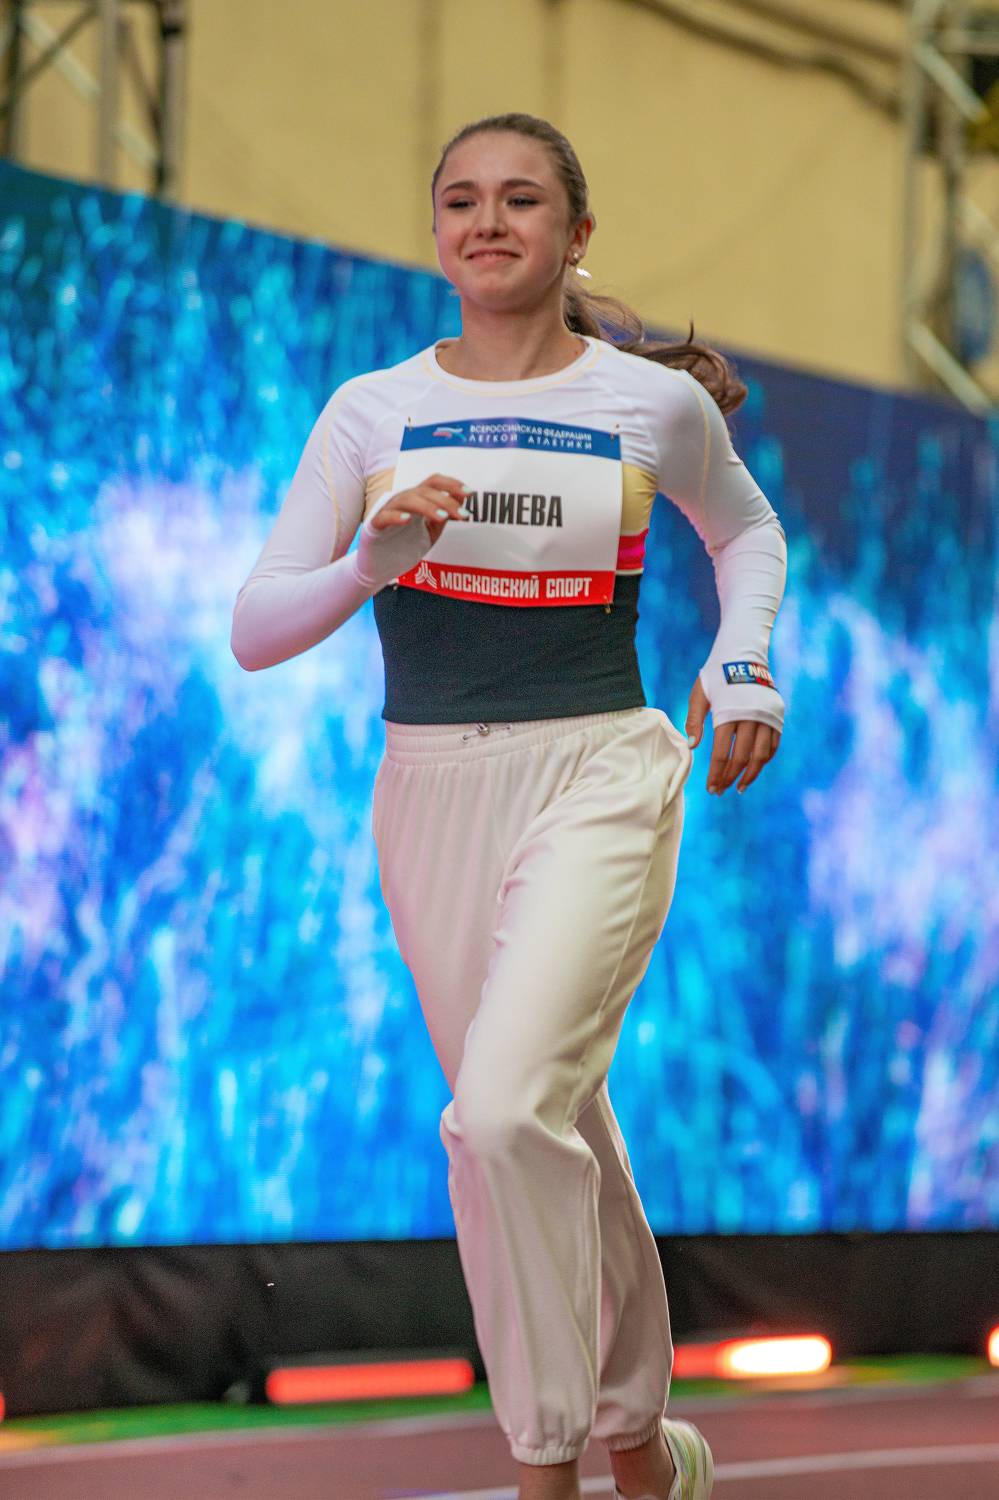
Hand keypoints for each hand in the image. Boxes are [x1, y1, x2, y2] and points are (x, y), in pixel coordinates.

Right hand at [368, 472, 469, 546]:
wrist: (381, 568)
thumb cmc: (404, 547)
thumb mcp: (431, 532)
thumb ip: (443, 516)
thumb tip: (461, 499)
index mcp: (417, 500)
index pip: (434, 483)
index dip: (451, 484)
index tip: (470, 493)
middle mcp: (403, 501)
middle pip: (424, 490)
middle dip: (446, 501)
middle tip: (463, 515)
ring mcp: (388, 511)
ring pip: (408, 499)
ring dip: (428, 507)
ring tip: (443, 517)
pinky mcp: (375, 526)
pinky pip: (384, 516)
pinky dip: (395, 516)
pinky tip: (408, 520)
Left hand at [685, 675, 780, 795]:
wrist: (743, 653)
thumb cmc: (716, 674)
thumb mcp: (699, 694)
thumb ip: (694, 720)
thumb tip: (692, 746)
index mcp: (728, 713)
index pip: (721, 753)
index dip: (716, 774)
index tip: (711, 788)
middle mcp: (750, 717)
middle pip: (742, 757)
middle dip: (730, 777)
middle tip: (720, 790)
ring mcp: (766, 717)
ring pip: (762, 755)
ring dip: (751, 774)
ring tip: (740, 787)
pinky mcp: (776, 715)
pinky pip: (774, 744)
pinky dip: (765, 759)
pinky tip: (754, 768)